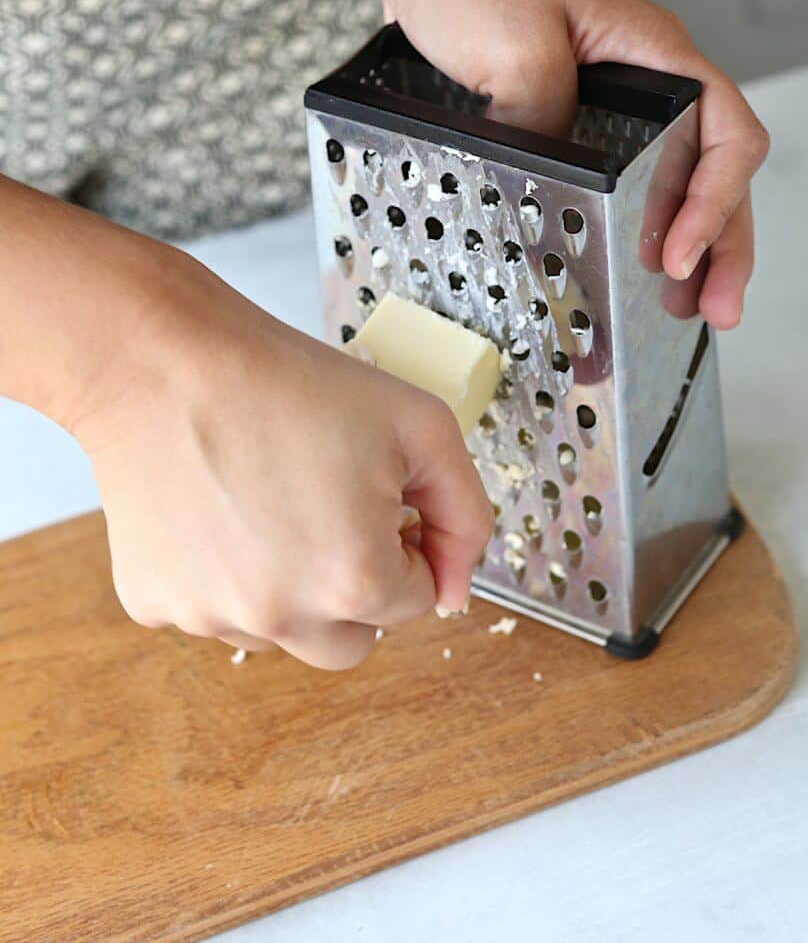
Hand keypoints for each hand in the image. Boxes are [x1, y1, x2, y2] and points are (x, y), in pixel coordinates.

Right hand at [74, 255, 491, 668]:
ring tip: (266, 501)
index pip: (416, 599)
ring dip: (290, 587)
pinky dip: (224, 576)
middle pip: (353, 639)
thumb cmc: (288, 381)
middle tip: (332, 513)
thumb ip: (464, 514)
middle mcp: (281, 617)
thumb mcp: (420, 425)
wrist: (162, 357)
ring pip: (281, 630)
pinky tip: (214, 509)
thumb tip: (456, 593)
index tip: (378, 498)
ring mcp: (210, 617)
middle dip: (358, 588)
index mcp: (354, 580)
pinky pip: (214, 611)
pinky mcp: (153, 603)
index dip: (405, 543)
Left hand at [373, 0, 769, 328]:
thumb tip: (553, 190)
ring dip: (686, 250)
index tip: (678, 258)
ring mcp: (614, 112)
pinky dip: (632, 234)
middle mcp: (646, 88)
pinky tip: (626, 270)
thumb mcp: (514, 43)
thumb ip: (543, 118)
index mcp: (653, 57)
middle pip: (714, 174)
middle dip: (721, 246)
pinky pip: (622, 188)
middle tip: (713, 311)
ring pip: (673, 187)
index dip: (713, 203)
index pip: (724, 134)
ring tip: (683, 308)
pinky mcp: (576, 129)